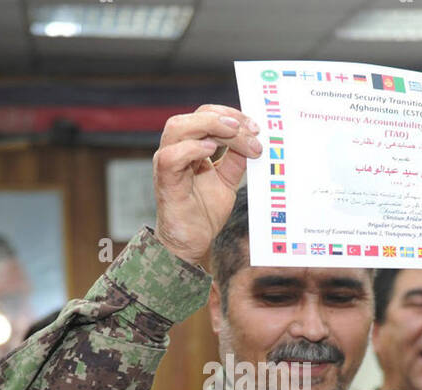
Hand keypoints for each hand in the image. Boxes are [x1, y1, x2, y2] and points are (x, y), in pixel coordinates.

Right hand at [153, 105, 263, 267]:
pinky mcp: (165, 182)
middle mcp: (176, 150)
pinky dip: (191, 149)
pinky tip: (211, 151)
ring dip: (208, 125)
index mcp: (190, 146)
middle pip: (192, 116)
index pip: (206, 115)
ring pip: (178, 128)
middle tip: (249, 129)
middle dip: (222, 117)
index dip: (231, 115)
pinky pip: (171, 157)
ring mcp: (168, 164)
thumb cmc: (204, 211)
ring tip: (233, 133)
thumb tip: (253, 140)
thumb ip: (235, 160)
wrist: (191, 242)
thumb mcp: (227, 180)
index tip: (256, 127)